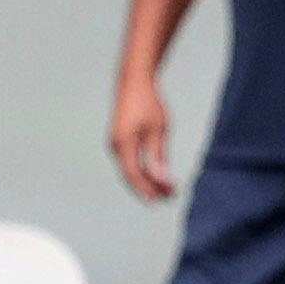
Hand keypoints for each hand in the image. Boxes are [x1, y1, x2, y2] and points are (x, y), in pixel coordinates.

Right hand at [111, 76, 174, 202]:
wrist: (133, 82)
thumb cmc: (148, 103)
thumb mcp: (158, 130)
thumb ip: (157, 156)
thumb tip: (161, 179)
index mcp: (123, 144)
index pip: (134, 175)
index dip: (147, 190)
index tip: (162, 200)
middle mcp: (115, 146)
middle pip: (131, 176)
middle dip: (150, 188)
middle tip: (170, 197)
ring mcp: (115, 144)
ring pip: (130, 170)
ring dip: (147, 180)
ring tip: (166, 189)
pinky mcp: (119, 141)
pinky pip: (129, 162)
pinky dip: (142, 170)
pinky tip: (155, 174)